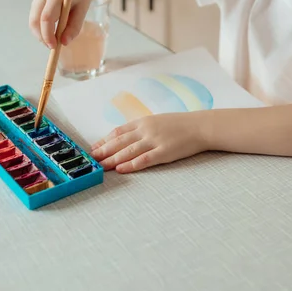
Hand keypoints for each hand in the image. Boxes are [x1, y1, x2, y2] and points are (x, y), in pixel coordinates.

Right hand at [29, 0, 91, 48]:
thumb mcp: (82, 12)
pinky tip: (50, 32)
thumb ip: (74, 28)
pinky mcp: (36, 2)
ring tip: (52, 40)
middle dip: (42, 37)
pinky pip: (34, 19)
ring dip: (40, 34)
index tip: (54, 46)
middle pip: (35, 21)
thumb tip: (64, 43)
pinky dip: (40, 29)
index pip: (46, 18)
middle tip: (52, 46)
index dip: (48, 34)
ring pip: (33, 21)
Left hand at [90, 111, 208, 172]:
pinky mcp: (164, 152)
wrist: (200, 126)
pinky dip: (131, 164)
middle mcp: (146, 130)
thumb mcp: (158, 121)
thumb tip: (127, 137)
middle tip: (91, 159)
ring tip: (101, 166)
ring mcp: (154, 141)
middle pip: (120, 142)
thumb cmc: (180, 124)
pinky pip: (144, 159)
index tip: (94, 148)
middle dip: (104, 151)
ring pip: (128, 151)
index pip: (118, 132)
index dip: (104, 140)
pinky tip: (121, 169)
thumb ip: (142, 128)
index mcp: (143, 122)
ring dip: (113, 159)